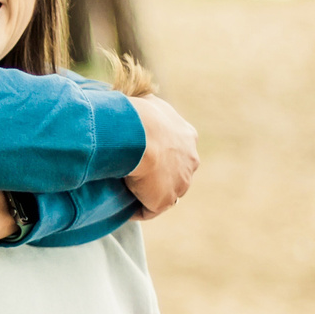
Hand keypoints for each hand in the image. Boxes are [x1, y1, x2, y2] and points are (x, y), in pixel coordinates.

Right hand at [124, 96, 199, 217]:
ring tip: (127, 193)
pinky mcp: (164, 201)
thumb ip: (150, 109)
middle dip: (158, 176)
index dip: (159, 154)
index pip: (176, 151)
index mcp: (188, 137)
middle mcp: (190, 161)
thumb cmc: (139, 115)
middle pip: (175, 173)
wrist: (139, 134)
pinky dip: (137, 210)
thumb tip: (140, 106)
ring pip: (165, 193)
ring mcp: (180, 183)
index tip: (140, 155)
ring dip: (148, 193)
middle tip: (133, 175)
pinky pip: (149, 210)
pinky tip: (123, 207)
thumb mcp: (148, 103)